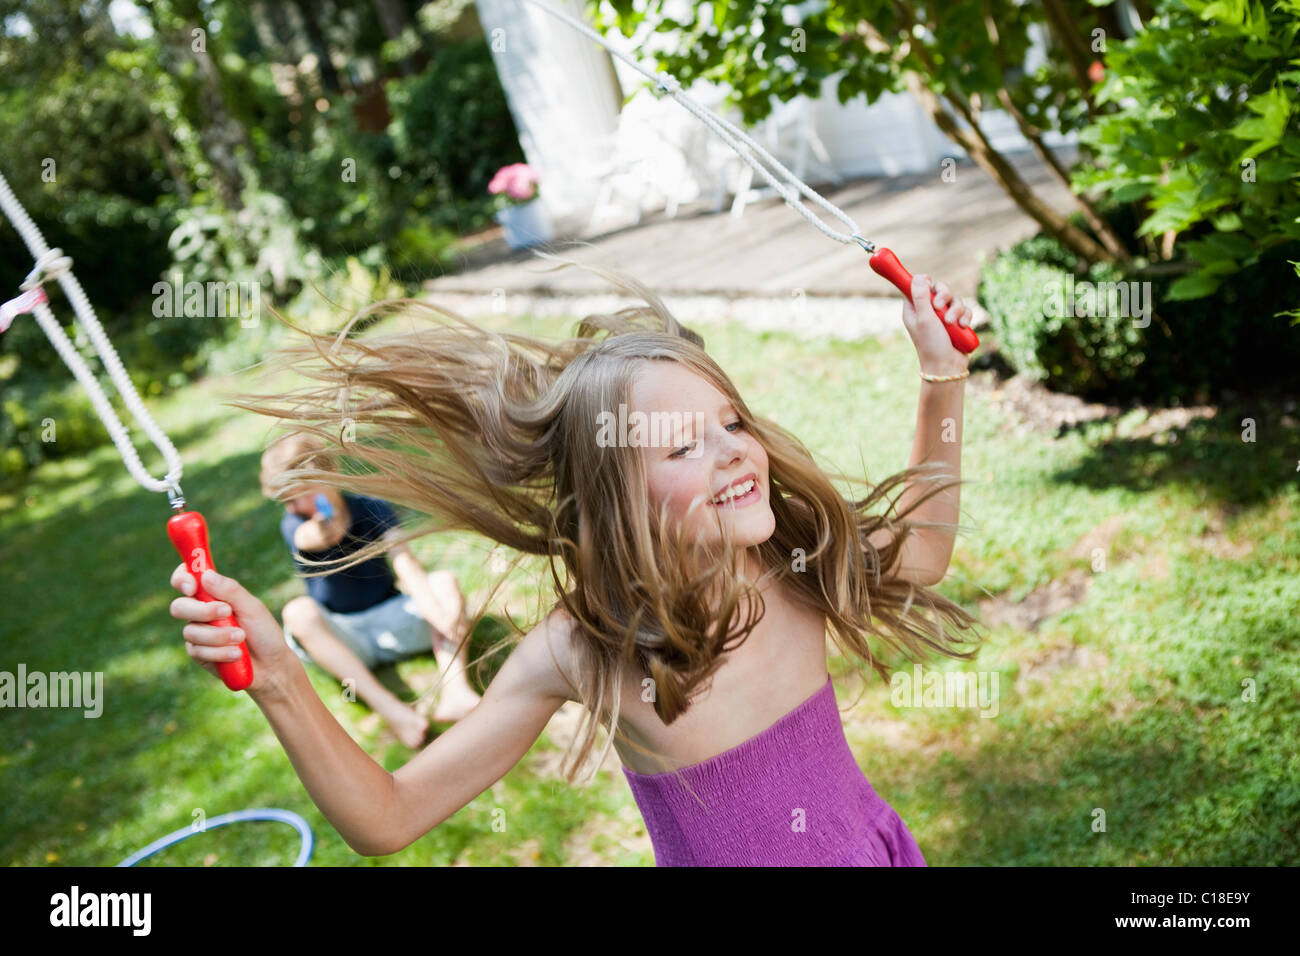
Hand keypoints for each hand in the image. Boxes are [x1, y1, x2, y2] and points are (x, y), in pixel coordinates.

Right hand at [169, 566, 298, 696]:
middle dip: (202, 611)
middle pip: (179, 606)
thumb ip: (231, 591)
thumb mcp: (252, 608)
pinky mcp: (199, 654)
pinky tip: (236, 654)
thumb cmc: (263, 632)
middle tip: (227, 612)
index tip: (191, 586)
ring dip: (219, 635)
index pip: (186, 580)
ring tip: (241, 637)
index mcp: (213, 595)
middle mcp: (200, 613)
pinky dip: (220, 652)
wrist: (271, 665)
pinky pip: (198, 651)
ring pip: (191, 631)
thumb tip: (206, 574)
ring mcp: (198, 634)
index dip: (182, 578)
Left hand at [902, 274, 972, 374]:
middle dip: (944, 295)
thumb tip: (919, 276)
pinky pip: (965, 309)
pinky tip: (963, 326)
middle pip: (939, 288)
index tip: (930, 284)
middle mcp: (928, 311)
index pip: (917, 286)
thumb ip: (921, 296)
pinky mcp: (957, 322)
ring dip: (956, 309)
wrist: (947, 367)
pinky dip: (965, 316)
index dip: (925, 282)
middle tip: (940, 306)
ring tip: (952, 323)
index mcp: (914, 309)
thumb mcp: (924, 318)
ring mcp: (943, 316)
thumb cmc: (931, 345)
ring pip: (954, 299)